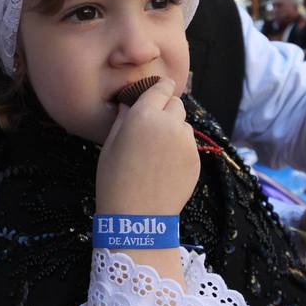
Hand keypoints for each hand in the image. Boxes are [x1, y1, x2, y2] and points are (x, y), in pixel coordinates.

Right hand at [96, 78, 197, 215]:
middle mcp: (169, 124)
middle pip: (176, 104)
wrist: (137, 218)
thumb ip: (122, 119)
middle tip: (153, 127)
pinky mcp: (195, 160)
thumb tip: (128, 104)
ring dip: (174, 130)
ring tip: (157, 152)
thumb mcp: (109, 146)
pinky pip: (189, 146)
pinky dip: (180, 150)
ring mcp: (185, 142)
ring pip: (184, 125)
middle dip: (166, 109)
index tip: (159, 90)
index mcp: (144, 115)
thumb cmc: (114, 181)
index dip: (161, 88)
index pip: (162, 87)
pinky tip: (165, 167)